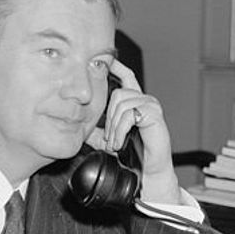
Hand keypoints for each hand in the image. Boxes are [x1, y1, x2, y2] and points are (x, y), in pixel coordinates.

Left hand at [84, 60, 182, 204]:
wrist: (149, 172)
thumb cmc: (135, 155)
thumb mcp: (111, 139)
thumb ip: (99, 130)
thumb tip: (80, 126)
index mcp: (136, 103)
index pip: (127, 77)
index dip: (117, 67)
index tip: (107, 61)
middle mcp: (145, 101)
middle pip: (118, 93)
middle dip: (108, 116)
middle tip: (110, 138)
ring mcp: (151, 106)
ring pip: (123, 102)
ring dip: (114, 126)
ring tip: (115, 143)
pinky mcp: (155, 115)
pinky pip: (130, 113)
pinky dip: (120, 130)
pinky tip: (120, 141)